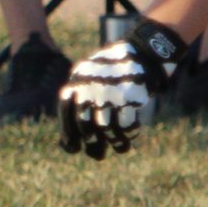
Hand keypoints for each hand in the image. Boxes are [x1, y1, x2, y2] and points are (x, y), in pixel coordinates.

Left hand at [57, 17, 189, 159]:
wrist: (141, 51)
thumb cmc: (112, 72)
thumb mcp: (89, 77)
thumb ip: (79, 102)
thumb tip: (67, 144)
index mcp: (77, 80)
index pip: (66, 111)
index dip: (68, 133)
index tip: (73, 149)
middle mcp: (89, 87)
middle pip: (84, 124)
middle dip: (92, 144)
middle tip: (98, 155)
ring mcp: (109, 92)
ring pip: (105, 128)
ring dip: (114, 142)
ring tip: (121, 147)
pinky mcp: (128, 97)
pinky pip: (125, 124)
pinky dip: (129, 134)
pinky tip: (131, 136)